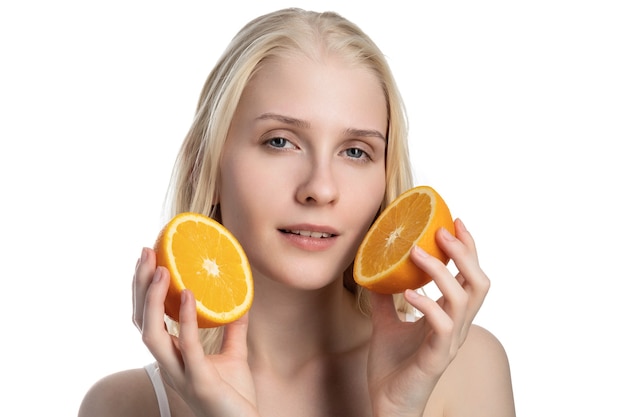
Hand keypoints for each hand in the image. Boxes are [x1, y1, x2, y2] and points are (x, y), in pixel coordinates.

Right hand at [132, 248, 259, 415]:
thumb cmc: (235, 396)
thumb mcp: (235, 355)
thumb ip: (233, 329)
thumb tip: (241, 301)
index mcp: (173, 357)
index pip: (147, 320)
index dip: (143, 291)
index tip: (149, 260)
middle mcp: (169, 364)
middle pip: (141, 322)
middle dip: (140, 287)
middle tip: (146, 254)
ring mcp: (180, 373)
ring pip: (151, 334)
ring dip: (152, 300)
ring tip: (162, 269)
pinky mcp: (199, 381)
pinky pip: (188, 346)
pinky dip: (185, 318)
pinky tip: (187, 294)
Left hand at [367, 219, 489, 415]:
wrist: (386, 404)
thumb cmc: (393, 365)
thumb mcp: (385, 323)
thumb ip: (384, 298)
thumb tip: (373, 270)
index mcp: (450, 316)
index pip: (470, 276)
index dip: (468, 248)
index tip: (454, 221)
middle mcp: (457, 326)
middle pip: (479, 282)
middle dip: (465, 253)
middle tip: (441, 230)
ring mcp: (449, 342)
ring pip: (463, 299)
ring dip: (440, 271)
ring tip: (416, 251)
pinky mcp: (437, 357)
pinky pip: (442, 324)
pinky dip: (427, 303)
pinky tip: (408, 291)